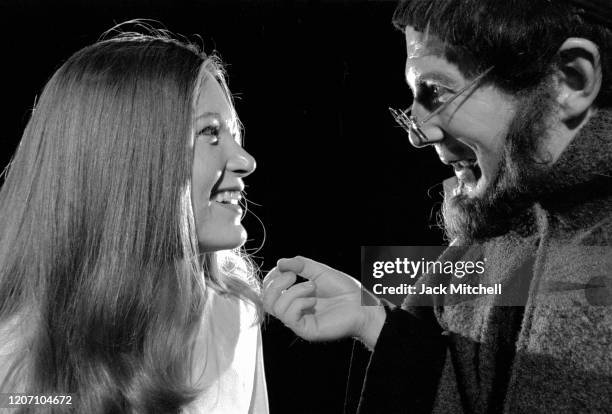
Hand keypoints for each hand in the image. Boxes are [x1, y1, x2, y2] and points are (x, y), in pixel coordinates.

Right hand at [263, 256, 385, 348]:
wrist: (363, 305)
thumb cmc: (345, 290)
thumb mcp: (320, 271)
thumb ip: (300, 265)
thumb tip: (280, 262)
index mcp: (295, 297)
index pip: (269, 291)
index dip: (271, 277)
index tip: (284, 267)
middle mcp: (294, 310)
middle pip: (266, 301)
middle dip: (275, 284)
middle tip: (293, 275)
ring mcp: (299, 321)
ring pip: (276, 308)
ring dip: (293, 291)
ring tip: (311, 286)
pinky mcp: (305, 330)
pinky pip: (289, 316)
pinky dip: (299, 302)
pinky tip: (313, 300)